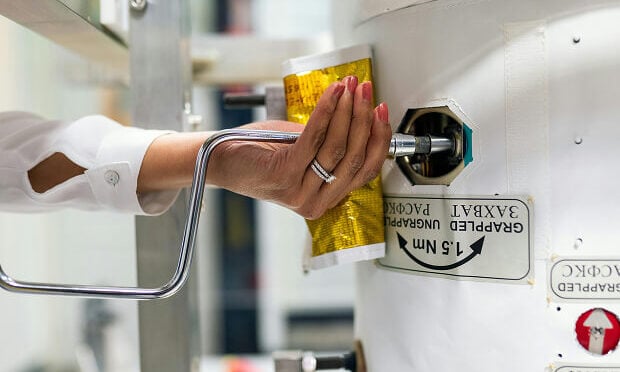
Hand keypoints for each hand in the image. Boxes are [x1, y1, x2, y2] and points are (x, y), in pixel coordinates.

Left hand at [206, 77, 391, 218]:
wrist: (221, 159)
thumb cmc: (261, 153)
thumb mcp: (305, 149)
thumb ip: (331, 143)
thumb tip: (360, 115)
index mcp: (325, 198)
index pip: (366, 171)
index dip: (378, 138)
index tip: (381, 111)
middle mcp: (315, 202)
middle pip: (354, 158)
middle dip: (364, 118)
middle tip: (365, 90)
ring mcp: (299, 192)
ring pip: (337, 148)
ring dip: (347, 111)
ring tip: (349, 87)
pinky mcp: (284, 176)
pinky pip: (314, 138)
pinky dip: (326, 112)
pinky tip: (332, 94)